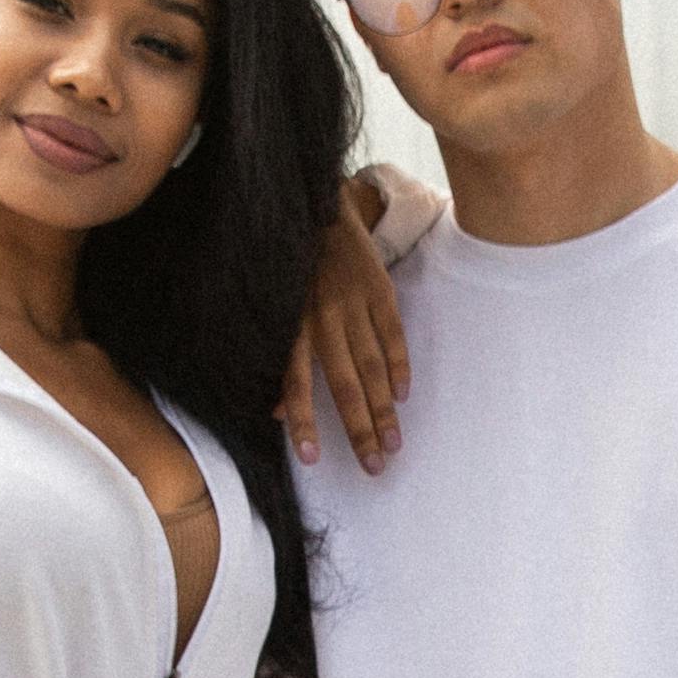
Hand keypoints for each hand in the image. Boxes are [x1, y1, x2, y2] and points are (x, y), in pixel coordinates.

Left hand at [287, 200, 408, 466]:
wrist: (321, 210)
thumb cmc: (294, 272)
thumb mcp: (275, 311)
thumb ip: (280, 363)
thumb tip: (277, 414)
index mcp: (293, 325)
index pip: (297, 383)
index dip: (303, 421)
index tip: (311, 458)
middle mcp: (323, 318)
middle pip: (344, 384)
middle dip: (359, 429)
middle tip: (373, 467)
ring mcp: (354, 303)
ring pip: (371, 366)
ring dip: (383, 409)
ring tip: (393, 445)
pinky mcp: (380, 290)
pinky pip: (392, 335)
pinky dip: (399, 366)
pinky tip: (402, 396)